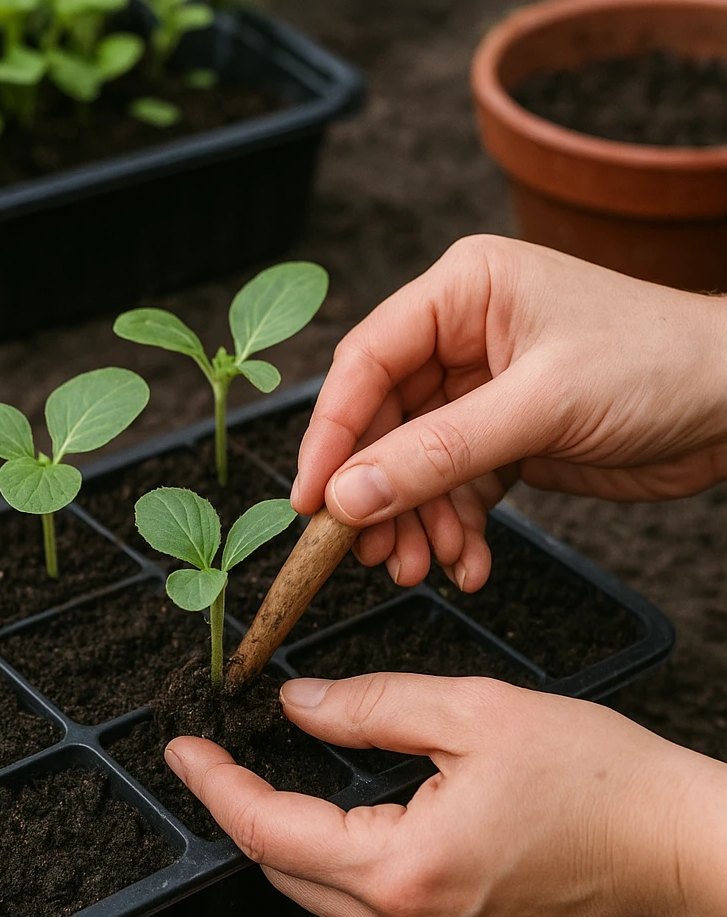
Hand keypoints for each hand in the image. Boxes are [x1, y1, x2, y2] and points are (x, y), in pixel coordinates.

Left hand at [165, 674, 726, 916]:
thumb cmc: (595, 776)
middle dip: (240, 807)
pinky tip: (336, 808)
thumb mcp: (472, 713)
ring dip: (284, 831)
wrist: (682, 848)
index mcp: (404, 870)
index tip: (181, 748)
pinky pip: (365, 901)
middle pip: (284, 868)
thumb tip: (297, 706)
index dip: (215, 785)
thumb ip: (369, 707)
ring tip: (262, 771)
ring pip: (320, 889)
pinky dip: (332, 852)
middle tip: (213, 751)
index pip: (270, 831)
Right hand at [293, 236, 726, 591]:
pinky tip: (469, 561)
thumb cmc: (660, 364)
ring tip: (426, 567)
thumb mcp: (541, 405)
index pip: (365, 362)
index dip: (331, 434)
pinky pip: (450, 488)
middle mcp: (458, 336)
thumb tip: (348, 496)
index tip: (311, 500)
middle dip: (380, 494)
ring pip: (411, 464)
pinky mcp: (498, 437)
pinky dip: (452, 528)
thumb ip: (437, 453)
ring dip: (415, 522)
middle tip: (373, 553)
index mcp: (461, 293)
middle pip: (381, 422)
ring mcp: (476, 390)